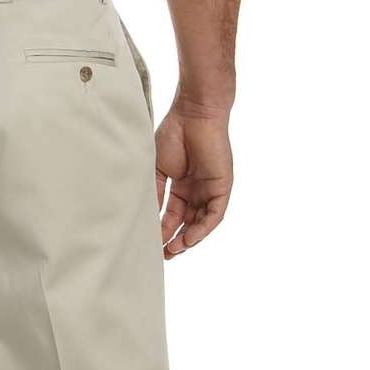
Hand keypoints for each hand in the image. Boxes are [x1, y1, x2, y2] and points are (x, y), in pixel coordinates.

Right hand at [154, 99, 232, 258]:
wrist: (193, 113)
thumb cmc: (172, 133)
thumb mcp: (157, 167)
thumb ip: (154, 191)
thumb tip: (146, 216)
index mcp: (181, 184)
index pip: (173, 213)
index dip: (162, 229)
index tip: (150, 243)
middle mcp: (197, 190)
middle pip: (186, 222)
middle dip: (174, 239)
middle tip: (162, 255)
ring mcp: (210, 189)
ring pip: (201, 222)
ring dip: (188, 238)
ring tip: (173, 250)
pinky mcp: (222, 187)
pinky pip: (214, 214)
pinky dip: (202, 228)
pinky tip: (188, 238)